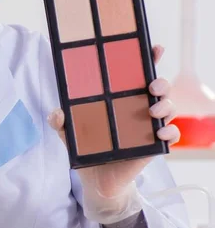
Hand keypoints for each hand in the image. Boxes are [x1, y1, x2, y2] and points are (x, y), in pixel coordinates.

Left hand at [48, 45, 178, 221]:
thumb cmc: (87, 147)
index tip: (154, 47)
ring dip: (166, 106)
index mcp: (122, 98)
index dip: (149, 57)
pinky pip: (171, 136)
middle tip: (151, 86)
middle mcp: (139, 108)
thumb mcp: (68, 132)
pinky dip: (170, 133)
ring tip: (152, 111)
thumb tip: (57, 113)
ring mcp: (148, 127)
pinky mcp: (153, 146)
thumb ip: (60, 120)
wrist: (94, 180)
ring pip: (169, 108)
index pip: (139, 73)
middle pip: (159, 87)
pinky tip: (161, 134)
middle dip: (161, 82)